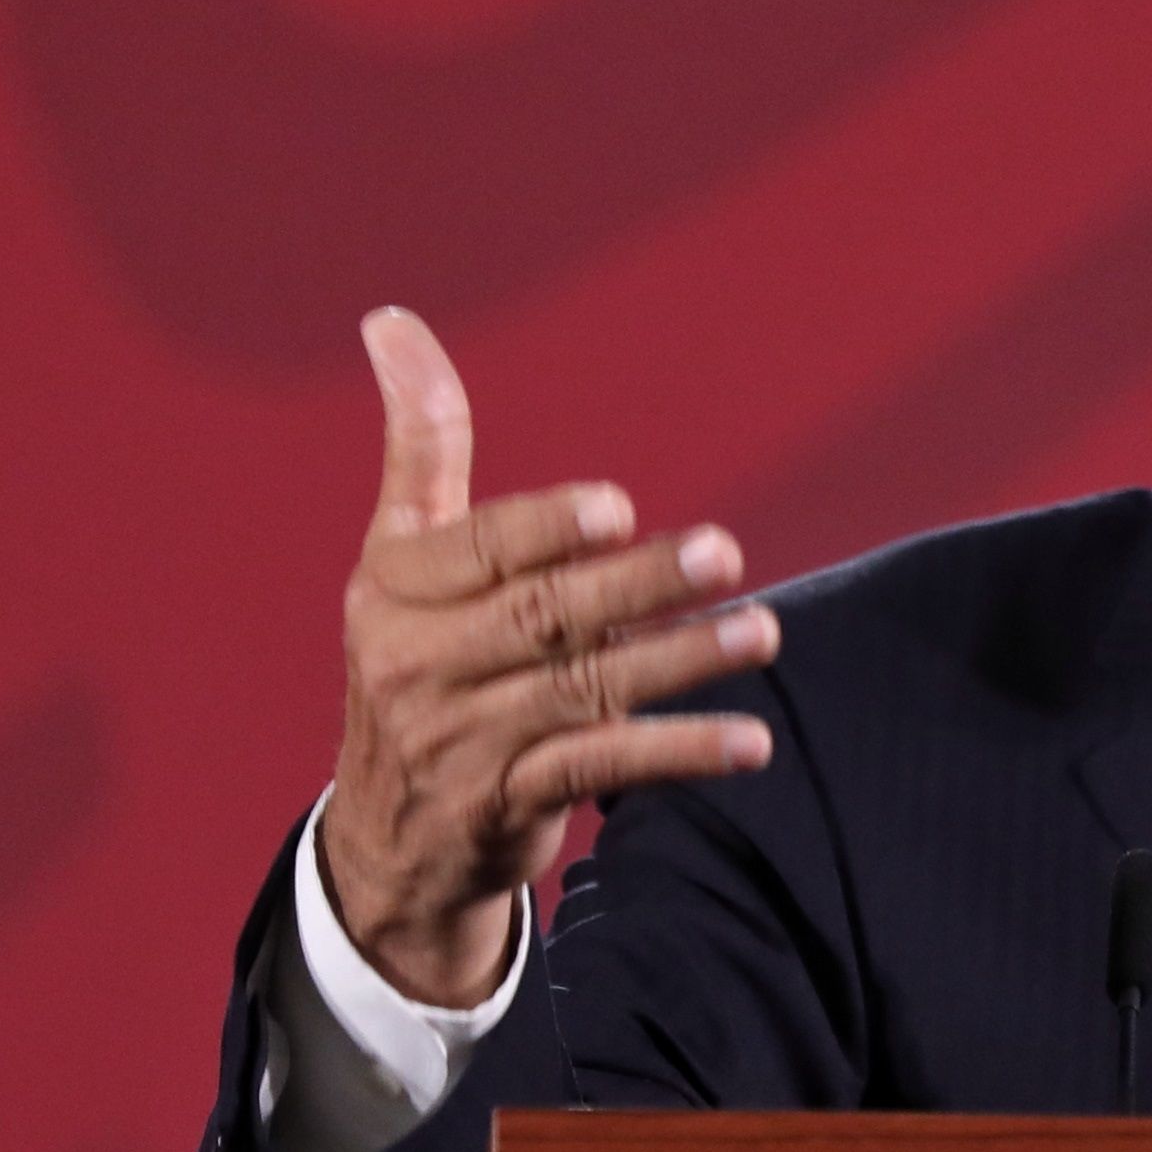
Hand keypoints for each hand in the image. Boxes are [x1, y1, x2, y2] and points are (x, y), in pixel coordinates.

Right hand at [320, 308, 776, 1006]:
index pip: (479, 549)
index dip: (546, 528)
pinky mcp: (506, 803)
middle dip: (637, 584)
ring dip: (681, 662)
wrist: (388, 833)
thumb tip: (391, 319)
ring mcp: (461, 738)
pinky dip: (677, 753)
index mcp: (395, 587)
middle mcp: (417, 662)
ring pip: (584, 689)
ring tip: (763, 631)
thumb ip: (421, 444)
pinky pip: (601, 769)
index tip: (618, 509)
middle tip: (726, 550)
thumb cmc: (417, 657)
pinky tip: (749, 740)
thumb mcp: (401, 554)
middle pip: (543, 615)